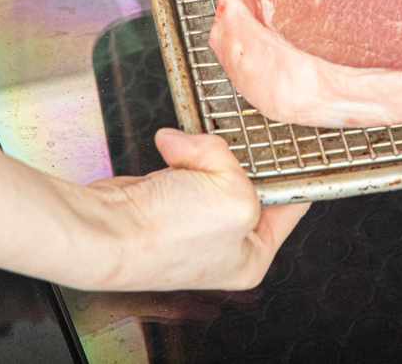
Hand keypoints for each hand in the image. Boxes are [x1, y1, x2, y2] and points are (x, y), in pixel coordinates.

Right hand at [71, 130, 309, 292]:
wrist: (104, 231)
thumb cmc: (164, 236)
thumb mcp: (232, 196)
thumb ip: (235, 163)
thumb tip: (205, 150)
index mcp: (251, 257)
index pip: (289, 205)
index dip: (290, 172)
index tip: (296, 144)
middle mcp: (224, 243)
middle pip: (250, 180)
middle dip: (237, 158)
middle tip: (232, 146)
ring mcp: (194, 221)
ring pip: (217, 166)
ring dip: (204, 153)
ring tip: (190, 154)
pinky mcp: (167, 199)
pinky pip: (187, 161)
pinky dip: (179, 150)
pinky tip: (169, 150)